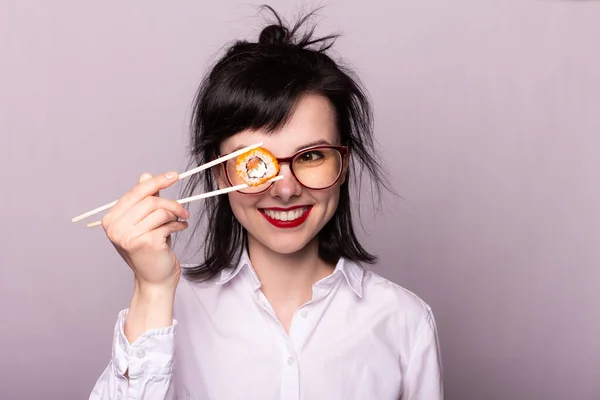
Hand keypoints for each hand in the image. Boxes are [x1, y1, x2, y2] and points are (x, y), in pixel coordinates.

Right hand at [101, 171, 189, 291]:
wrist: (155, 279)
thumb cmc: (151, 250)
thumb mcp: (145, 222)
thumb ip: (144, 200)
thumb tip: (145, 175)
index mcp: (111, 220)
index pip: (135, 193)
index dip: (156, 181)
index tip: (174, 175)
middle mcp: (115, 228)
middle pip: (149, 200)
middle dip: (171, 203)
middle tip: (184, 210)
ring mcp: (128, 236)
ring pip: (160, 211)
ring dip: (176, 214)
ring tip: (181, 221)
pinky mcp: (145, 243)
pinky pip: (167, 224)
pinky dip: (178, 224)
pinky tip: (180, 228)